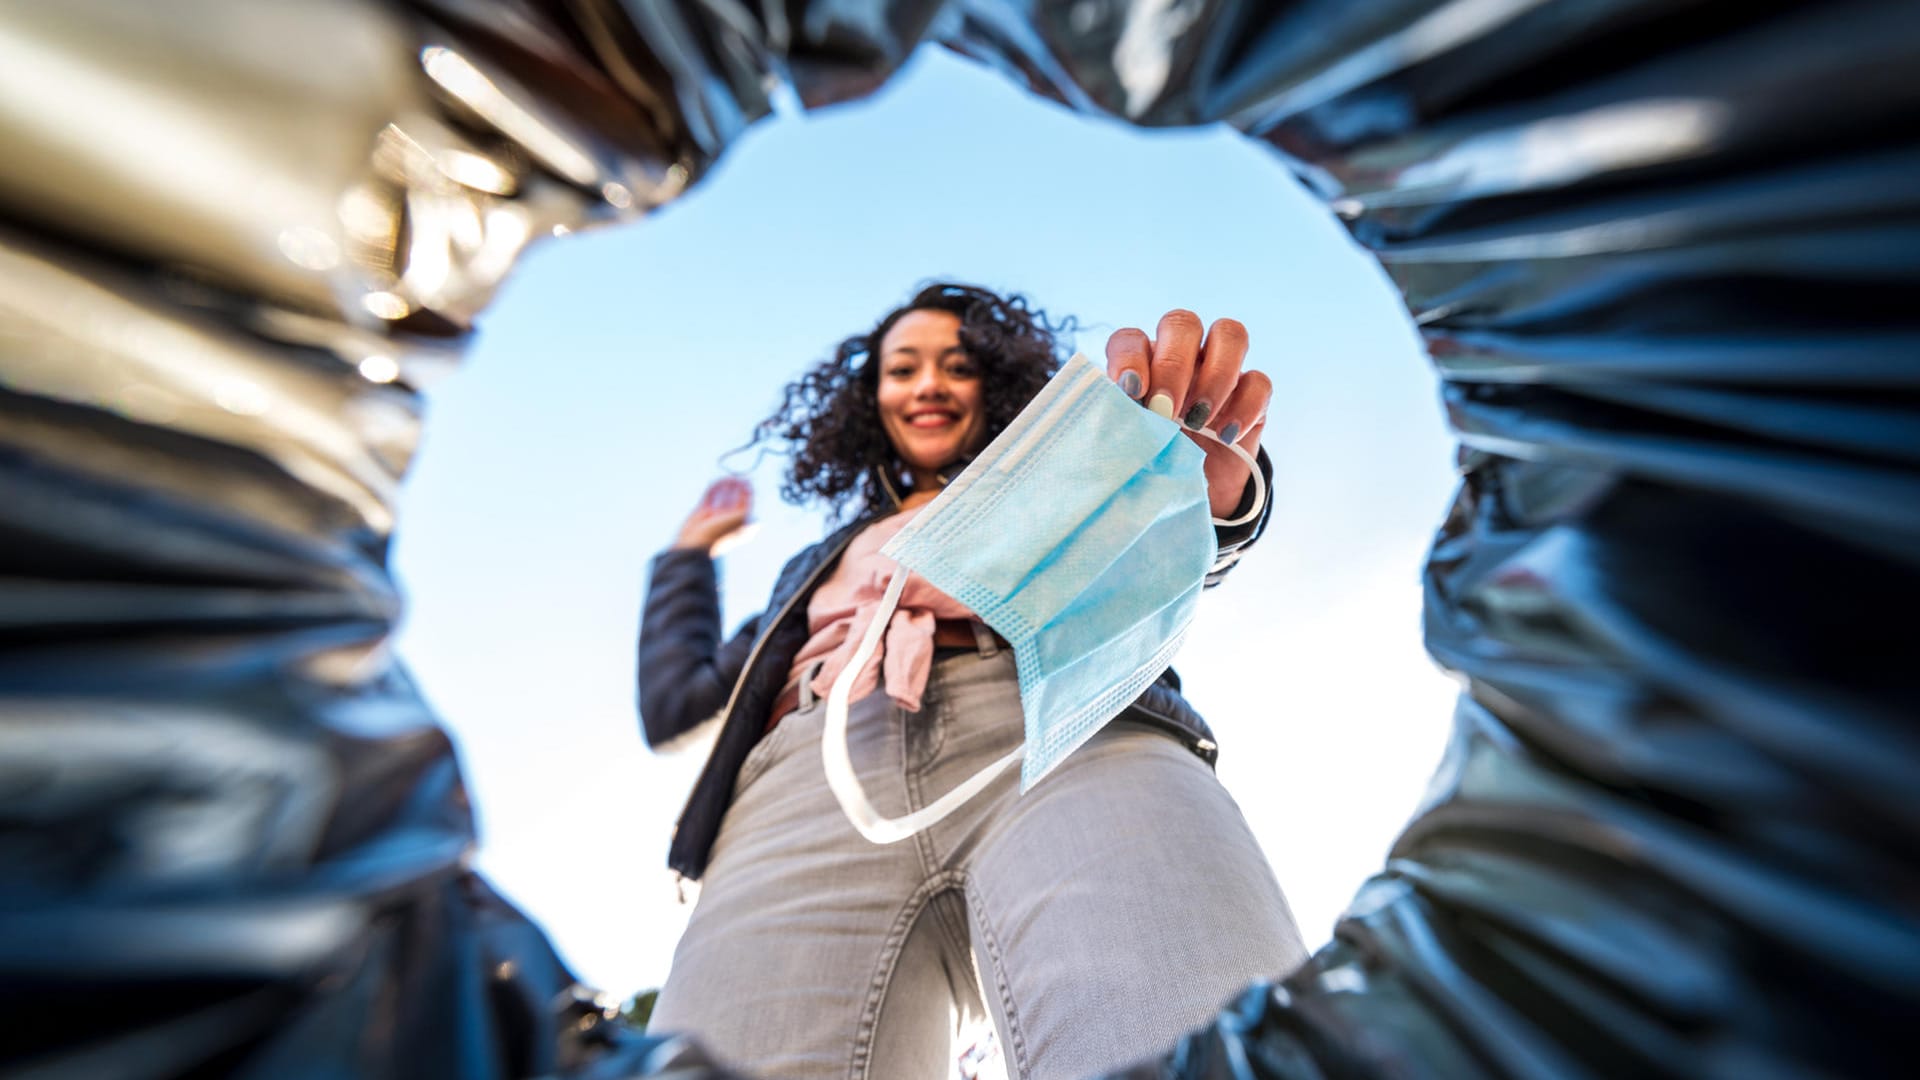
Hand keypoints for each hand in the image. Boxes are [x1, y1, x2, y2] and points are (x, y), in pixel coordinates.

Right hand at [675, 477, 753, 553]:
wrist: (696, 543)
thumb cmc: (719, 534)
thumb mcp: (739, 518)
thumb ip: (745, 503)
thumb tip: (748, 489)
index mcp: (738, 522)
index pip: (746, 504)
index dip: (748, 492)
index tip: (748, 481)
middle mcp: (727, 517)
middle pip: (735, 498)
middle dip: (736, 488)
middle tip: (737, 477)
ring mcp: (715, 514)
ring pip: (722, 496)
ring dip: (725, 486)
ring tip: (727, 478)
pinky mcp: (703, 510)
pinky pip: (709, 496)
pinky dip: (713, 489)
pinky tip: (716, 481)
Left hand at [1105, 310, 1269, 517]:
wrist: (1191, 492)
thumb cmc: (1153, 462)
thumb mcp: (1133, 446)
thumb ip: (1124, 425)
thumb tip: (1120, 419)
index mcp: (1142, 363)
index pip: (1131, 338)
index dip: (1130, 357)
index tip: (1130, 391)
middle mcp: (1182, 356)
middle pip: (1182, 323)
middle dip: (1173, 364)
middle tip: (1165, 409)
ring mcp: (1221, 369)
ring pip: (1229, 334)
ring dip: (1215, 375)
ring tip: (1198, 420)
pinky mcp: (1253, 394)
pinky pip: (1259, 381)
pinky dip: (1244, 407)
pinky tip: (1226, 436)